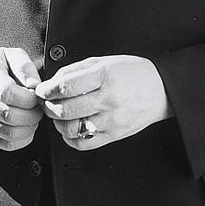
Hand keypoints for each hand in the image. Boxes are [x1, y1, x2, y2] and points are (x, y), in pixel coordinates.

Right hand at [0, 47, 42, 151]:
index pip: (6, 92)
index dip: (27, 98)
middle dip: (31, 114)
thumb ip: (25, 68)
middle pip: (7, 115)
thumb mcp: (13, 55)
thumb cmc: (1, 65)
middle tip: (39, 108)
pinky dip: (21, 140)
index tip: (36, 95)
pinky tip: (26, 128)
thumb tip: (35, 86)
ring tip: (33, 117)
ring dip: (28, 128)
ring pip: (6, 132)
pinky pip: (4, 144)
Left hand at [35, 55, 170, 150]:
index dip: (47, 90)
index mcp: (103, 76)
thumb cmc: (132, 73)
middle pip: (65, 109)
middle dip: (49, 107)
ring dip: (58, 123)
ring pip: (72, 129)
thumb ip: (75, 71)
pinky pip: (84, 144)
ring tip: (59, 116)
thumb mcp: (103, 61)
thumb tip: (50, 83)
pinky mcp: (115, 135)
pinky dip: (71, 138)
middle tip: (47, 103)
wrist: (162, 90)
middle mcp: (108, 99)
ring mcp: (112, 120)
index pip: (65, 86)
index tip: (42, 91)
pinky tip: (71, 128)